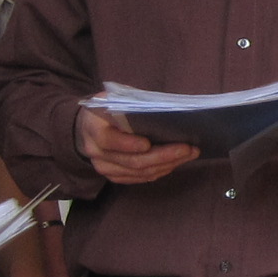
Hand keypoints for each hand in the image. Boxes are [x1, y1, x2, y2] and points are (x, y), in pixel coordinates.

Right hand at [77, 106, 197, 184]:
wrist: (87, 127)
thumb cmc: (108, 109)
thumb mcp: (115, 98)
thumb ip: (133, 104)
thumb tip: (166, 109)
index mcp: (93, 127)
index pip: (109, 140)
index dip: (129, 144)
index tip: (148, 143)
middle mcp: (95, 151)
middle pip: (132, 160)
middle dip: (163, 156)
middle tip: (188, 148)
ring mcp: (105, 167)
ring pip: (139, 172)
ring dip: (167, 164)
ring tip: (190, 154)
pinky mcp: (114, 176)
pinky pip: (140, 178)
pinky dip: (160, 170)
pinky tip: (176, 162)